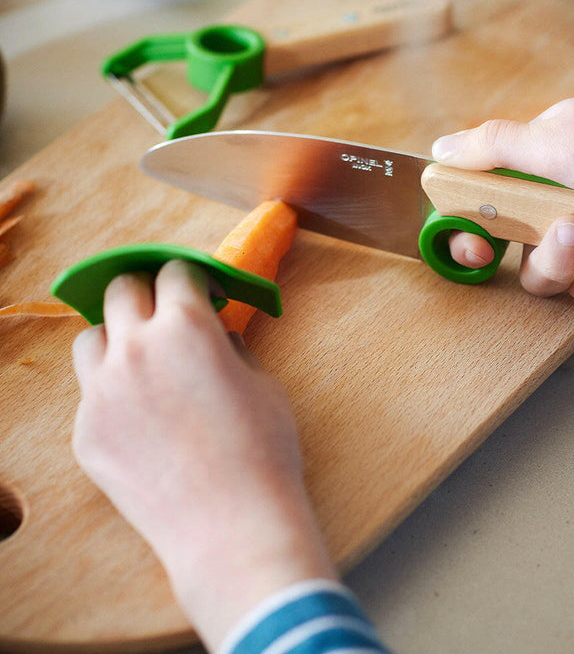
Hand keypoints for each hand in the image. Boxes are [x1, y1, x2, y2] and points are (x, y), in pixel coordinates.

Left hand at [72, 260, 336, 651]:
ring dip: (117, 337)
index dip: (192, 278)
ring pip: (91, 338)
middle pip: (121, 291)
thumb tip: (214, 336)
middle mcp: (135, 349)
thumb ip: (231, 347)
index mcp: (185, 327)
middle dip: (147, 292)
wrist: (231, 525)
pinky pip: (91, 395)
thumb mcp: (262, 382)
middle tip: (168, 313)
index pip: (174, 272)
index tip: (202, 291)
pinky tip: (145, 419)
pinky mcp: (86, 433)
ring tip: (145, 361)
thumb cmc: (263, 449)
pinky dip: (113, 392)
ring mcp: (101, 392)